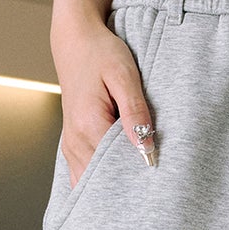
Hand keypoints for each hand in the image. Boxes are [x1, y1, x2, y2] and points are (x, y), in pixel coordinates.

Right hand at [51, 9, 155, 187]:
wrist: (74, 40)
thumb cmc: (99, 53)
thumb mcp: (124, 76)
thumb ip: (135, 112)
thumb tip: (146, 148)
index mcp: (89, 125)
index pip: (117, 167)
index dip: (138, 176)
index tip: (157, 177)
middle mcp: (76, 141)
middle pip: (104, 180)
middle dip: (127, 186)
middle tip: (151, 189)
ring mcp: (70, 146)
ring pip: (93, 183)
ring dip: (114, 184)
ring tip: (136, 184)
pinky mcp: (72, 146)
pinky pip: (84, 176)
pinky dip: (102, 180)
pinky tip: (118, 178)